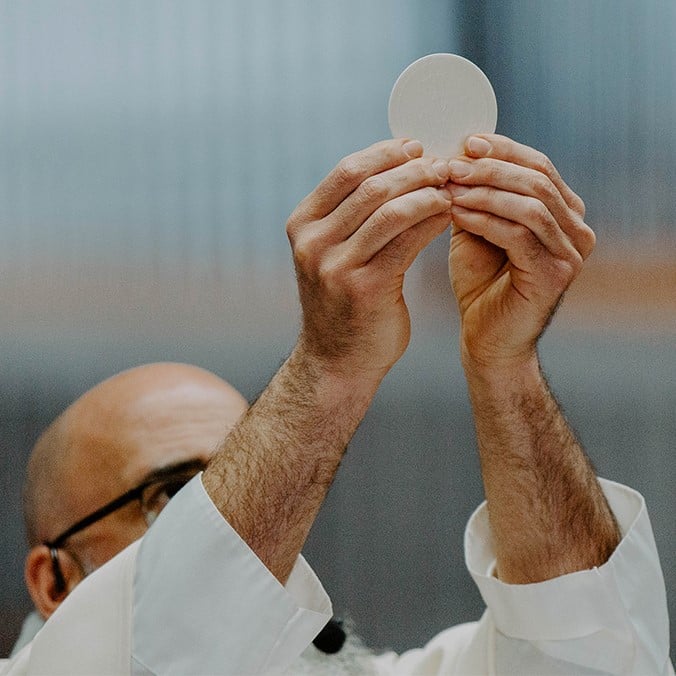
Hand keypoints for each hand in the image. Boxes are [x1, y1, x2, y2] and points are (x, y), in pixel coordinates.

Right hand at [287, 139, 452, 382]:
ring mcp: (336, 266)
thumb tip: (397, 166)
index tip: (416, 146)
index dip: (386, 152)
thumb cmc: (343, 301)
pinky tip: (449, 214)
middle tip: (443, 165)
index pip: (347, 170)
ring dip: (427, 192)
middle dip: (413, 169)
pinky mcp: (366, 288)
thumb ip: (351, 215)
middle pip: (371, 185)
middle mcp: (313, 242)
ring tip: (450, 187)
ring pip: (391, 210)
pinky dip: (432, 221)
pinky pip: (407, 241)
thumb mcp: (332, 252)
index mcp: (303, 224)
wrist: (337, 360)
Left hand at [447, 134, 593, 368]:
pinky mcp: (555, 274)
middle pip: (537, 180)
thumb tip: (457, 155)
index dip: (503, 149)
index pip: (538, 166)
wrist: (486, 339)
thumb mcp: (477, 230)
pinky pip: (519, 234)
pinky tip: (456, 213)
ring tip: (448, 186)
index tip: (466, 141)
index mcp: (564, 213)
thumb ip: (476, 196)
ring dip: (485, 191)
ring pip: (530, 204)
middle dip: (491, 168)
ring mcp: (571, 253)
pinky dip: (485, 219)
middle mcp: (577, 230)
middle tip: (451, 164)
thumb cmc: (481, 284)